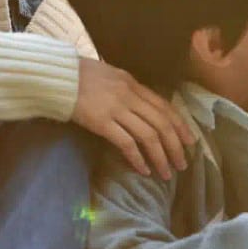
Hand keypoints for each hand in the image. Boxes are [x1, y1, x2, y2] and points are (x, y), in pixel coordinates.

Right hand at [71, 57, 195, 178]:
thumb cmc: (82, 76)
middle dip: (175, 146)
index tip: (190, 141)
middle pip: (161, 124)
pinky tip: (143, 170)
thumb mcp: (113, 76)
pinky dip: (137, 158)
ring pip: (148, 136)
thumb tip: (145, 107)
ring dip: (160, 157)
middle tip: (182, 164)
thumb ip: (129, 90)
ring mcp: (116, 109)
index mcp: (134, 84)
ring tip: (166, 172)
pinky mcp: (101, 123)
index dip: (180, 125)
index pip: (165, 107)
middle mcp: (130, 96)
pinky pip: (126, 143)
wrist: (57, 76)